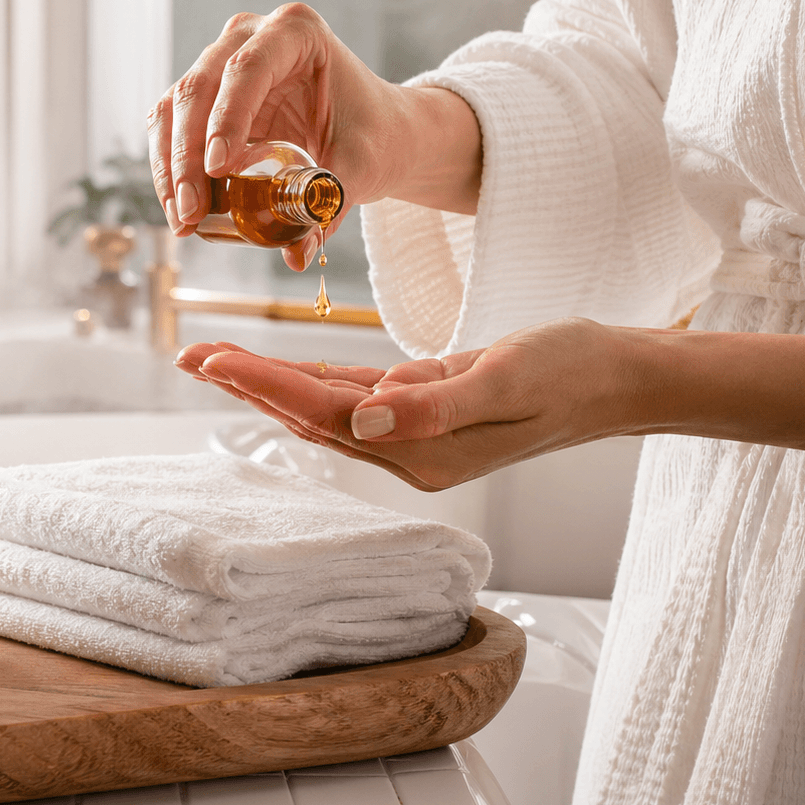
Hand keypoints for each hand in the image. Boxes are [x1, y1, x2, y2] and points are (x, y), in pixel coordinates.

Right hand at [148, 3, 481, 270]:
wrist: (376, 130)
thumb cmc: (373, 135)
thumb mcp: (360, 166)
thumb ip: (330, 205)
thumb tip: (296, 255)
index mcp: (296, 32)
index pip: (247, 70)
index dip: (225, 119)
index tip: (219, 169)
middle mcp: (251, 36)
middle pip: (200, 88)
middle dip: (188, 156)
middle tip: (191, 211)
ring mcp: (222, 60)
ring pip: (174, 107)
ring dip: (170, 166)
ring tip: (182, 219)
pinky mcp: (206, 93)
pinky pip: (172, 124)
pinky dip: (169, 167)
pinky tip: (178, 207)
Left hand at [179, 320, 632, 490]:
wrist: (616, 378)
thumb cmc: (570, 371)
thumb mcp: (505, 379)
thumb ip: (436, 403)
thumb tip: (365, 415)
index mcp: (423, 451)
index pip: (324, 415)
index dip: (264, 384)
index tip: (212, 359)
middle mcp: (409, 450)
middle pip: (309, 414)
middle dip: (247, 383)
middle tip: (188, 353)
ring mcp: (415, 434)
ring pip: (325, 405)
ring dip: (269, 381)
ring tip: (215, 358)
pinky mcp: (425, 409)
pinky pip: (355, 396)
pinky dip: (313, 380)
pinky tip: (281, 371)